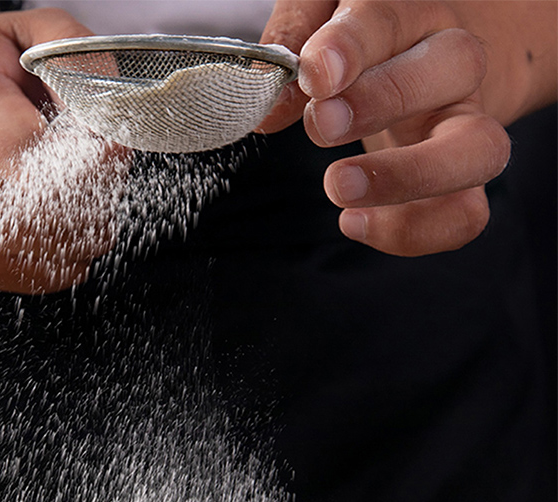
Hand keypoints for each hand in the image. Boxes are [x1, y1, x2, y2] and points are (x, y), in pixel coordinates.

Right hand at [0, 9, 127, 293]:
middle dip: (95, 196)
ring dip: (89, 227)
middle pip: (51, 214)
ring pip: (54, 252)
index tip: (117, 151)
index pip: (35, 154)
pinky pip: (43, 278)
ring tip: (77, 191)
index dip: (91, 161)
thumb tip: (108, 118)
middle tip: (96, 169)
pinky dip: (71, 256)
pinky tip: (65, 223)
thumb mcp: (31, 34)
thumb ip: (76, 60)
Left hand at [260, 0, 528, 256]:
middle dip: (385, 101)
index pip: (393, 17)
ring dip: (408, 177)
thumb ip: (295, 41)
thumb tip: (269, 109)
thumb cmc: (365, 39)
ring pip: (479, 150)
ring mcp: (467, 126)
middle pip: (455, 67)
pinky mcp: (462, 181)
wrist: (437, 63)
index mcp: (415, 11)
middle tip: (323, 125)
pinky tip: (353, 222)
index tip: (314, 75)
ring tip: (339, 187)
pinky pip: (464, 215)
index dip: (352, 48)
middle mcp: (454, 65)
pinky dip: (413, 231)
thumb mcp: (324, 15)